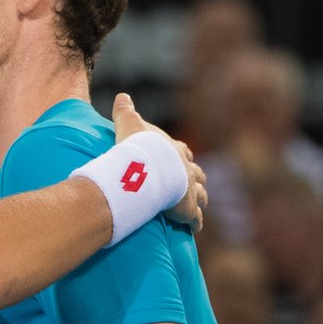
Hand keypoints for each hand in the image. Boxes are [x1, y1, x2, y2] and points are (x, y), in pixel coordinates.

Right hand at [112, 93, 207, 232]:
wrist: (147, 168)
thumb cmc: (138, 145)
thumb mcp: (129, 123)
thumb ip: (125, 110)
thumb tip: (122, 95)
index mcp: (174, 150)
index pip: (182, 152)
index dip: (182, 155)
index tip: (185, 157)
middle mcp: (186, 169)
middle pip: (196, 173)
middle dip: (194, 178)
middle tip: (192, 183)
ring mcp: (189, 190)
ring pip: (201, 195)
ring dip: (199, 199)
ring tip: (197, 206)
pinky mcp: (187, 209)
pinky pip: (194, 219)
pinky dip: (195, 223)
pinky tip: (194, 228)